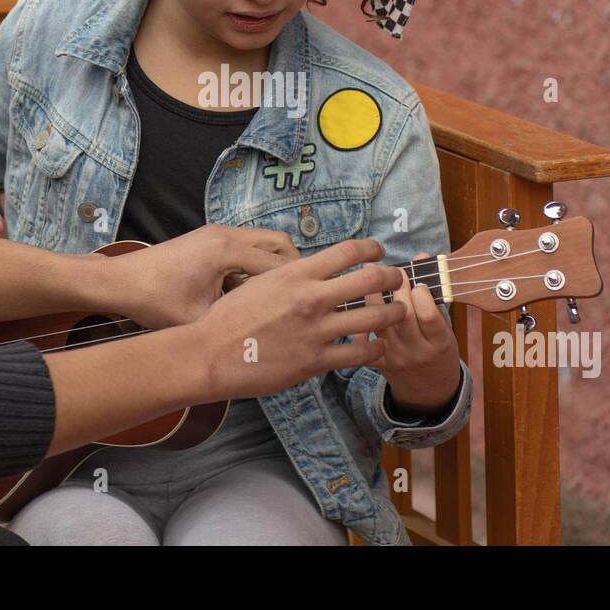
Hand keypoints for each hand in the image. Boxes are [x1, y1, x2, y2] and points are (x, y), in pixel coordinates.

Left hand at [103, 224, 298, 328]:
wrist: (120, 282)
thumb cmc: (154, 301)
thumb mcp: (198, 319)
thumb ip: (235, 322)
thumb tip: (268, 336)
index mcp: (227, 250)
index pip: (279, 264)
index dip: (297, 288)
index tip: (309, 309)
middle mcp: (226, 235)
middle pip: (280, 245)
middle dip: (293, 272)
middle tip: (297, 303)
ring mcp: (218, 233)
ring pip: (265, 244)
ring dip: (275, 268)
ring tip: (276, 301)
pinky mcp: (211, 239)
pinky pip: (247, 247)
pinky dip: (256, 266)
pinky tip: (250, 295)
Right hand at [191, 238, 408, 400]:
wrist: (211, 353)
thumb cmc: (228, 317)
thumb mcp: (259, 282)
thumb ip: (290, 276)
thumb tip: (311, 270)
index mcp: (296, 274)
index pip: (347, 251)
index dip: (371, 248)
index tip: (379, 252)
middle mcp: (311, 298)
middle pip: (369, 280)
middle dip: (391, 278)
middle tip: (397, 280)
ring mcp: (316, 331)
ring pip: (373, 318)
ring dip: (392, 313)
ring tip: (398, 313)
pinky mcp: (315, 361)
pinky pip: (359, 355)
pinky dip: (375, 349)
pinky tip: (378, 347)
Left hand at [367, 253, 460, 415]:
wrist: (428, 387)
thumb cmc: (437, 346)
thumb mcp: (444, 324)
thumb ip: (432, 293)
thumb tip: (420, 255)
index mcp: (439, 341)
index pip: (428, 315)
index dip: (420, 294)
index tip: (415, 279)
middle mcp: (417, 351)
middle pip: (402, 316)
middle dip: (397, 290)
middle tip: (392, 273)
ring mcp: (395, 358)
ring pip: (378, 322)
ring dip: (372, 297)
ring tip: (369, 279)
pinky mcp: (377, 363)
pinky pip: (361, 339)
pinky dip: (356, 319)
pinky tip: (354, 304)